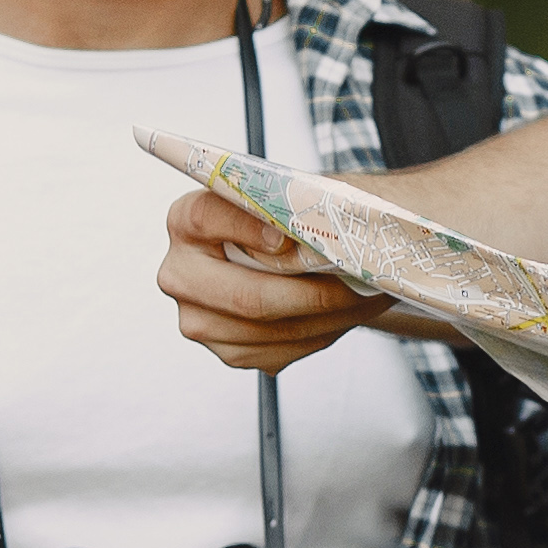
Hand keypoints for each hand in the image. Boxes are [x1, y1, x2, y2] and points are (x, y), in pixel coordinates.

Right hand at [163, 186, 391, 370]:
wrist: (286, 252)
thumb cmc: (285, 218)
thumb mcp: (288, 197)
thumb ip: (292, 205)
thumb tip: (320, 231)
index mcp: (185, 221)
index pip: (207, 219)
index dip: (249, 228)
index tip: (288, 236)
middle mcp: (180, 273)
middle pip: (247, 297)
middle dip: (314, 294)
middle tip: (359, 281)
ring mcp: (199, 320)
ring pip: (271, 330)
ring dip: (329, 318)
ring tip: (367, 297)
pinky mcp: (228, 350)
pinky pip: (280, 350)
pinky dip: (321, 333)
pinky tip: (344, 313)